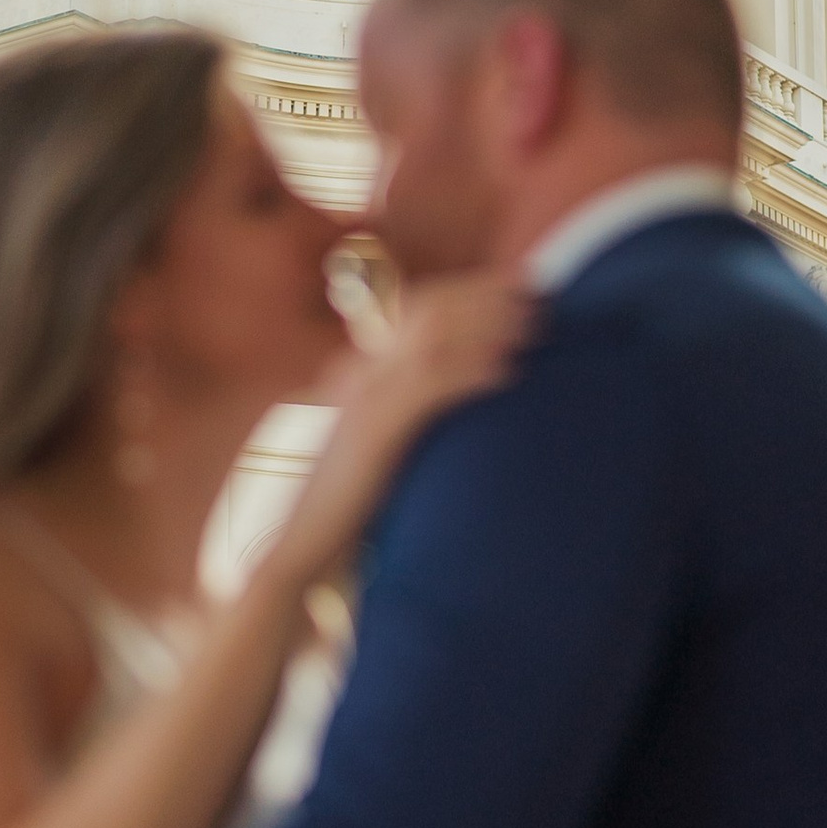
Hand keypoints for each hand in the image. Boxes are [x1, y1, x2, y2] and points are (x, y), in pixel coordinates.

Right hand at [270, 271, 537, 588]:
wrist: (293, 542)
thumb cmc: (339, 503)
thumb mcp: (373, 445)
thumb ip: (403, 414)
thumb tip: (447, 401)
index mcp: (357, 370)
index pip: (414, 310)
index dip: (465, 291)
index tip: (511, 285)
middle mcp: (356, 372)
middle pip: (425, 312)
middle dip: (483, 296)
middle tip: (533, 291)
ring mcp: (361, 398)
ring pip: (430, 340)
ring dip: (485, 326)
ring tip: (530, 324)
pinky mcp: (372, 431)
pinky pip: (428, 388)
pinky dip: (470, 372)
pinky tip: (507, 371)